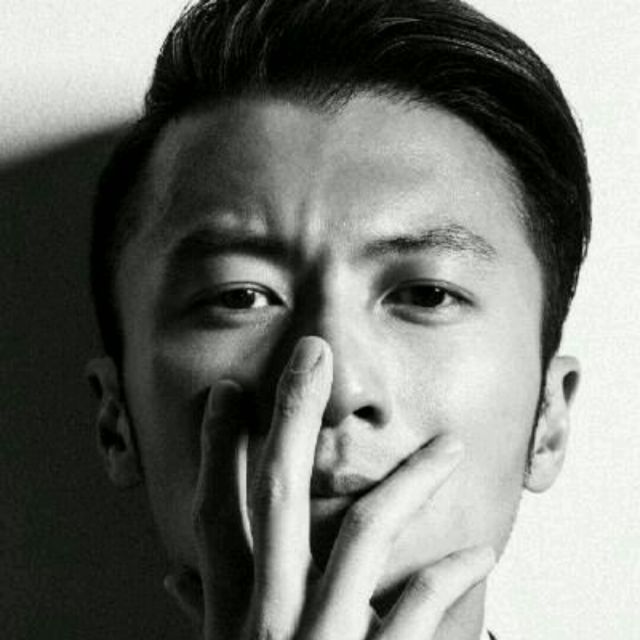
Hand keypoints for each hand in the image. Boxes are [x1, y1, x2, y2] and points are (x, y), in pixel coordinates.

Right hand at [165, 337, 495, 638]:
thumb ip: (208, 619)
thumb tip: (176, 579)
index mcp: (231, 619)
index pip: (215, 512)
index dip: (218, 446)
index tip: (230, 392)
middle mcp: (267, 621)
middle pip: (275, 493)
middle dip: (292, 414)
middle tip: (311, 354)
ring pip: (360, 534)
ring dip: (409, 482)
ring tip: (447, 445)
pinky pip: (416, 616)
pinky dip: (449, 579)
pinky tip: (478, 551)